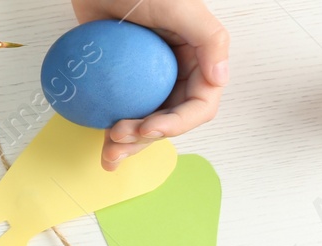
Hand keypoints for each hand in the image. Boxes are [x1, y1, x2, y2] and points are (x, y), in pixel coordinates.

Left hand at [70, 0, 228, 169]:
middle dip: (146, 140)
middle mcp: (177, 75)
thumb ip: (209, 39)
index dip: (176, 124)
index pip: (197, 106)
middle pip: (169, 123)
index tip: (148, 128)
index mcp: (198, 62)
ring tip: (108, 155)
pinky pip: (121, 112)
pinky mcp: (123, 83)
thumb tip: (220, 80)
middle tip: (117, 140)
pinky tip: (101, 142)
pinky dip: (111, 130)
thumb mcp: (179, 6)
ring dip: (129, 145)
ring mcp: (149, 82)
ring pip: (145, 124)